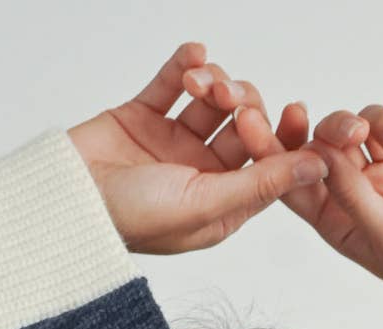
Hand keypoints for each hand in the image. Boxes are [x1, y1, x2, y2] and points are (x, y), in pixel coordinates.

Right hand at [68, 40, 327, 255]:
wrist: (65, 202)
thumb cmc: (132, 220)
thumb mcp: (205, 204)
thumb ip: (261, 183)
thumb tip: (317, 168)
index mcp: (222, 205)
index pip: (270, 165)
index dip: (287, 137)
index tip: (299, 111)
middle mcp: (201, 174)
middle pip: (244, 125)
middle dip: (243, 103)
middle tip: (228, 98)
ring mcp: (172, 144)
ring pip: (212, 99)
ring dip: (214, 81)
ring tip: (200, 82)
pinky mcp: (143, 117)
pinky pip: (173, 81)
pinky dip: (186, 65)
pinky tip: (193, 55)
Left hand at [278, 86, 382, 328]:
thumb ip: (350, 193)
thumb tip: (316, 151)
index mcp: (341, 220)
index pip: (297, 180)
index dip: (274, 149)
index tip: (257, 121)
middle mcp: (366, 190)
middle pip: (331, 140)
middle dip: (335, 127)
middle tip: (356, 135)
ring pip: (370, 120)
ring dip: (379, 122)